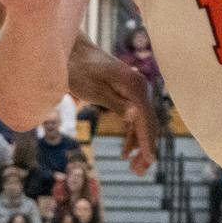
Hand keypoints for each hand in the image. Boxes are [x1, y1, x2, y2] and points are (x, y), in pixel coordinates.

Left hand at [67, 38, 159, 175]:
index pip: (145, 119)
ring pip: (143, 122)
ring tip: (134, 168)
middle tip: (139, 172)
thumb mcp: (92, 89)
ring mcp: (135, 90)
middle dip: (145, 149)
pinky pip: (135, 117)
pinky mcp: (128, 93)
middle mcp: (140, 87)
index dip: (147, 142)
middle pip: (149, 123)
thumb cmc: (78, 70)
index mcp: (134, 86)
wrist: (72, 50)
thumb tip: (135, 116)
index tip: (149, 162)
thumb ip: (115, 103)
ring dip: (140, 145)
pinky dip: (132, 135)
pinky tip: (125, 151)